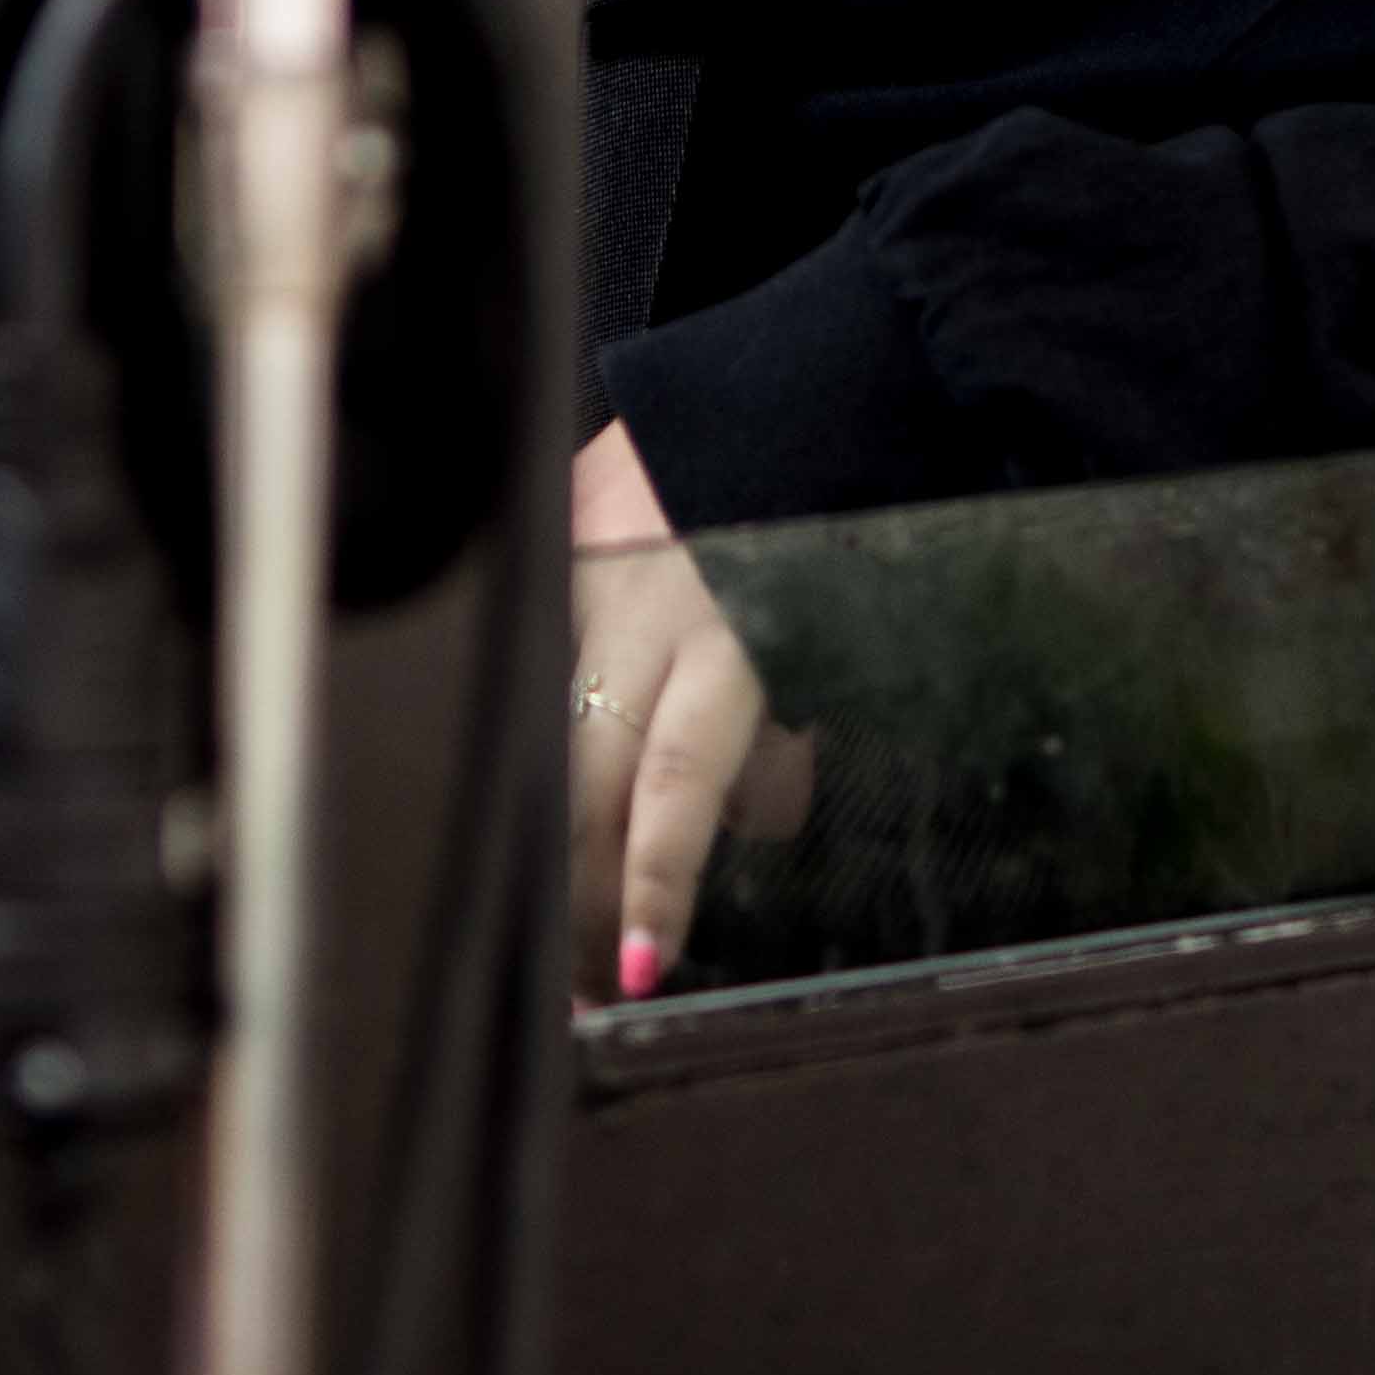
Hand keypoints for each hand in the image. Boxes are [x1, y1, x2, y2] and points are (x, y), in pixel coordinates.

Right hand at [561, 419, 783, 1001]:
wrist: (802, 381)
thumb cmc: (837, 525)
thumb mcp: (831, 647)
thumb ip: (770, 747)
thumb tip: (723, 830)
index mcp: (733, 637)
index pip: (677, 784)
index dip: (650, 881)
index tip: (635, 967)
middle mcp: (644, 606)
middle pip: (583, 780)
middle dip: (577, 896)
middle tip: (580, 993)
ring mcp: (583, 564)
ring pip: (542, 724)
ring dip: (549, 827)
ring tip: (559, 923)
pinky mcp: (553, 526)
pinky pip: (538, 644)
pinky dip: (543, 711)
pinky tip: (537, 765)